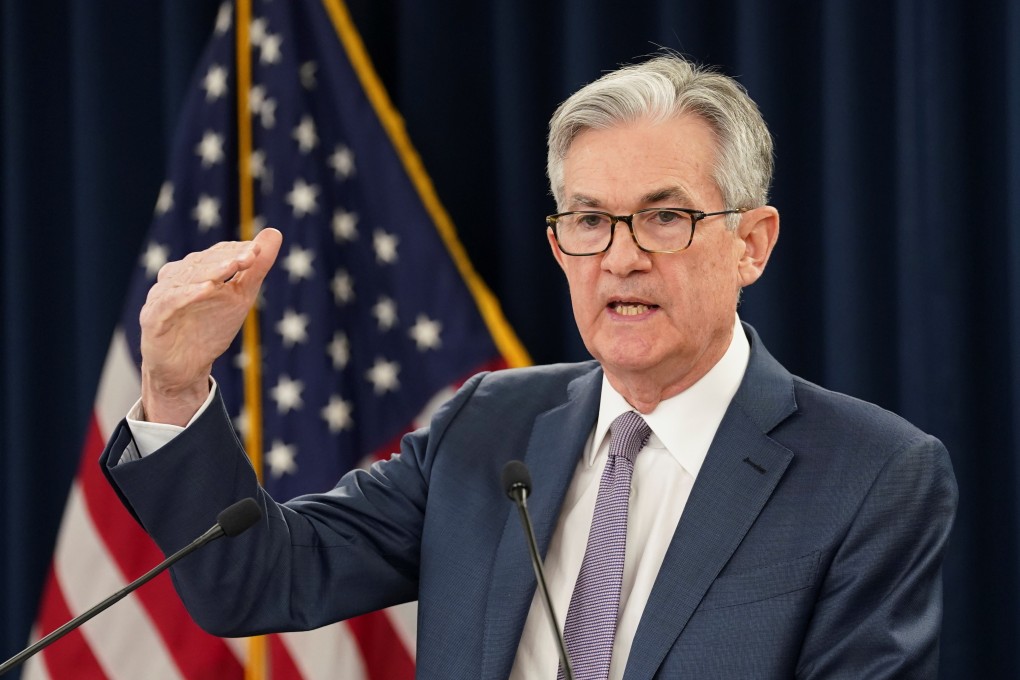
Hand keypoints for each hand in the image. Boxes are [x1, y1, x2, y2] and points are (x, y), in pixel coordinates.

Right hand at [139, 228, 282, 424]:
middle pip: (201, 262)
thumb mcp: (240, 296)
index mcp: (193, 270)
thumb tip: (275, 232)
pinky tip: (207, 289)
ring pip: (185, 278)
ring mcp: (161, 296)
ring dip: (210, 271)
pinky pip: (170, 302)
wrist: (186, 368)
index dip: (236, 250)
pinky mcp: (153, 317)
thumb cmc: (211, 328)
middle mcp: (175, 278)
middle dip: (227, 258)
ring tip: (232, 266)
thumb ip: (255, 268)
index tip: (259, 250)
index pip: (216, 254)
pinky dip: (188, 294)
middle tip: (252, 256)